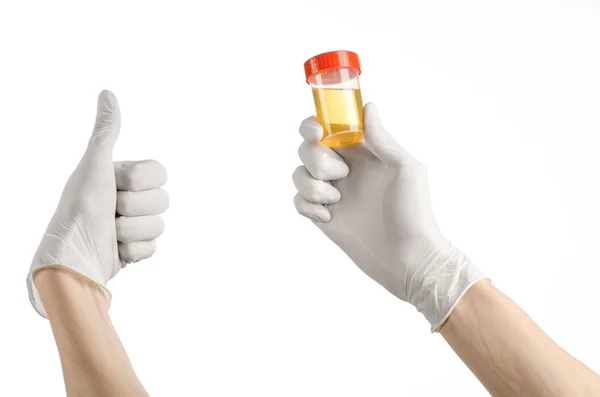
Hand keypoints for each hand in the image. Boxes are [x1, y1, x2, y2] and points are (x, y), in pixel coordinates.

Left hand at [27, 90, 168, 317]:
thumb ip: (106, 131)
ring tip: (110, 233)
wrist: (72, 259)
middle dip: (134, 209)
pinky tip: (115, 250)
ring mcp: (133, 225)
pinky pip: (153, 247)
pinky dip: (133, 251)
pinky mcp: (135, 250)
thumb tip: (108, 92)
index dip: (140, 181)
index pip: (160, 173)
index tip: (116, 184)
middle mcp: (129, 198)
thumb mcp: (95, 166)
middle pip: (163, 200)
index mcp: (122, 177)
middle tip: (111, 211)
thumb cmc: (80, 209)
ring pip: (159, 225)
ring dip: (131, 232)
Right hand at [293, 103, 484, 329]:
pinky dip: (307, 206)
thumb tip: (368, 107)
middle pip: (308, 148)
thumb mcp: (406, 170)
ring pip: (299, 174)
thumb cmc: (414, 214)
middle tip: (340, 175)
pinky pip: (298, 201)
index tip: (316, 131)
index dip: (315, 124)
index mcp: (364, 153)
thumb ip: (383, 140)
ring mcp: (332, 193)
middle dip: (316, 159)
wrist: (408, 260)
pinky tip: (329, 218)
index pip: (330, 128)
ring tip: (336, 202)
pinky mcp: (323, 217)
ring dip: (312, 186)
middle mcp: (345, 170)